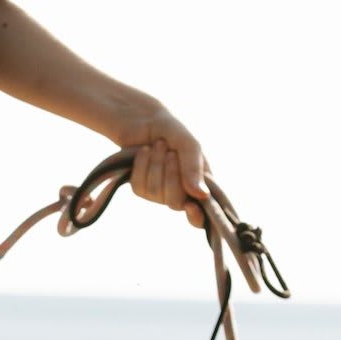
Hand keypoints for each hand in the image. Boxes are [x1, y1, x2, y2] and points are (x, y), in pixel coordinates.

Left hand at [115, 110, 207, 227]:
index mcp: (200, 183)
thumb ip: (194, 168)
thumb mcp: (188, 145)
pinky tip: (143, 152)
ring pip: (155, 193)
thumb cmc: (172, 132)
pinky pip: (139, 187)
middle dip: (172, 175)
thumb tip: (201, 195)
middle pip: (175, 202)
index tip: (190, 208)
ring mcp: (159, 193)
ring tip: (157, 145)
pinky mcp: (141, 189)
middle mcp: (181, 192)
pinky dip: (141, 166)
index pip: (201, 215)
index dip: (197, 217)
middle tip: (170, 152)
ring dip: (155, 165)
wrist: (144, 122)